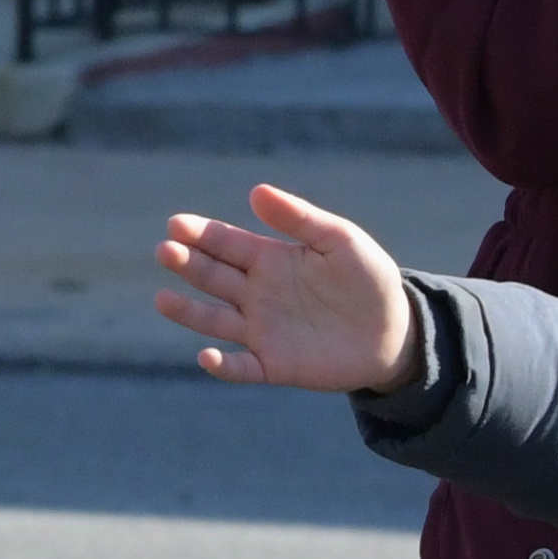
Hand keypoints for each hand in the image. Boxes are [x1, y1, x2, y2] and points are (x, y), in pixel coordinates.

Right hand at [156, 182, 424, 394]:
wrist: (395, 333)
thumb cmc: (369, 280)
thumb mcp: (341, 240)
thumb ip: (300, 218)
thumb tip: (255, 191)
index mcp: (269, 259)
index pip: (226, 244)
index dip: (201, 234)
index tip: (176, 225)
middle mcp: (257, 294)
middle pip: (212, 277)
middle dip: (187, 264)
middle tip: (166, 251)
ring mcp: (262, 330)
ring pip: (215, 321)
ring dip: (188, 312)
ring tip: (163, 300)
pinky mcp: (274, 365)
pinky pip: (241, 368)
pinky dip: (222, 366)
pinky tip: (207, 357)